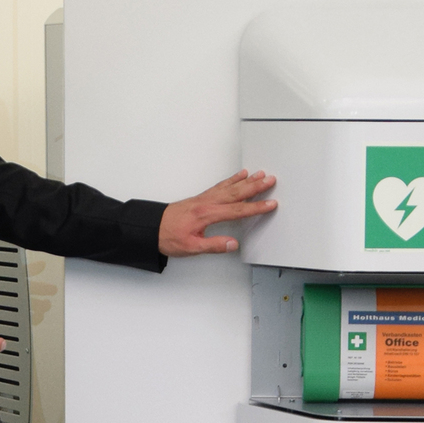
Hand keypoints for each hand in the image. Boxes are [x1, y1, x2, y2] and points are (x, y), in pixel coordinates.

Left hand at [158, 169, 276, 256]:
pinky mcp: (201, 197)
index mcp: (206, 215)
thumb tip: (232, 244)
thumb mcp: (191, 247)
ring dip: (246, 180)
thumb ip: (213, 245)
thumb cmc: (168, 237)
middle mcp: (206, 203)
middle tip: (271, 180)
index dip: (256, 208)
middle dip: (256, 187)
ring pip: (230, 186)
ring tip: (261, 174)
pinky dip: (232, 179)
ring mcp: (204, 198)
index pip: (237, 210)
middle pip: (236, 193)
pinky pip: (220, 185)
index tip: (270, 204)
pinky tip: (239, 176)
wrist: (152, 228)